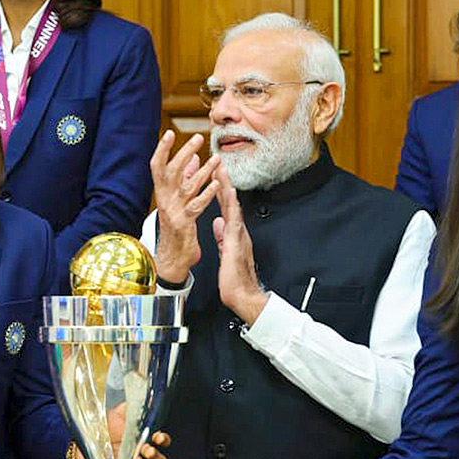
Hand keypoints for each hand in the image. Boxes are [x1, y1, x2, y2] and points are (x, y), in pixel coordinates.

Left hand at [70, 406, 170, 458]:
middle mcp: (142, 453)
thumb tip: (142, 394)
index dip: (163, 440)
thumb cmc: (104, 426)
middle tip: (146, 450)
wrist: (87, 442)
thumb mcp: (118, 412)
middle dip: (157, 456)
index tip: (158, 437)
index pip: (162, 441)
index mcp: (144, 437)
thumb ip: (131, 406)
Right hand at [150, 131, 220, 283]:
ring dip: (203, 172)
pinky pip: (196, 206)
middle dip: (184, 153)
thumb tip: (193, 158)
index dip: (162, 150)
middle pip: (171, 172)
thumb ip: (185, 178)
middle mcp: (165, 200)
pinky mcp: (184, 224)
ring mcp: (173, 212)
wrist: (172, 259)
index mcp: (163, 193)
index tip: (169, 134)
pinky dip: (208, 194)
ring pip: (187, 187)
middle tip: (197, 138)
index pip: (157, 167)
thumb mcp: (178, 200)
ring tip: (216, 160)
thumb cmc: (177, 228)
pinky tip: (217, 185)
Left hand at [211, 165, 267, 325]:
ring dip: (227, 188)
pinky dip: (232, 206)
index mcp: (233, 234)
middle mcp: (237, 231)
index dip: (220, 190)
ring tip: (222, 170)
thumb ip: (222, 236)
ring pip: (233, 207)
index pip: (225, 207)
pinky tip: (231, 195)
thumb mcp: (225, 252)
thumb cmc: (234, 279)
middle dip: (224, 182)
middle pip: (230, 202)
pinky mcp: (236, 243)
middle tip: (218, 162)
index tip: (215, 174)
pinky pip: (234, 221)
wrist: (243, 295)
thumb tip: (218, 223)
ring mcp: (238, 236)